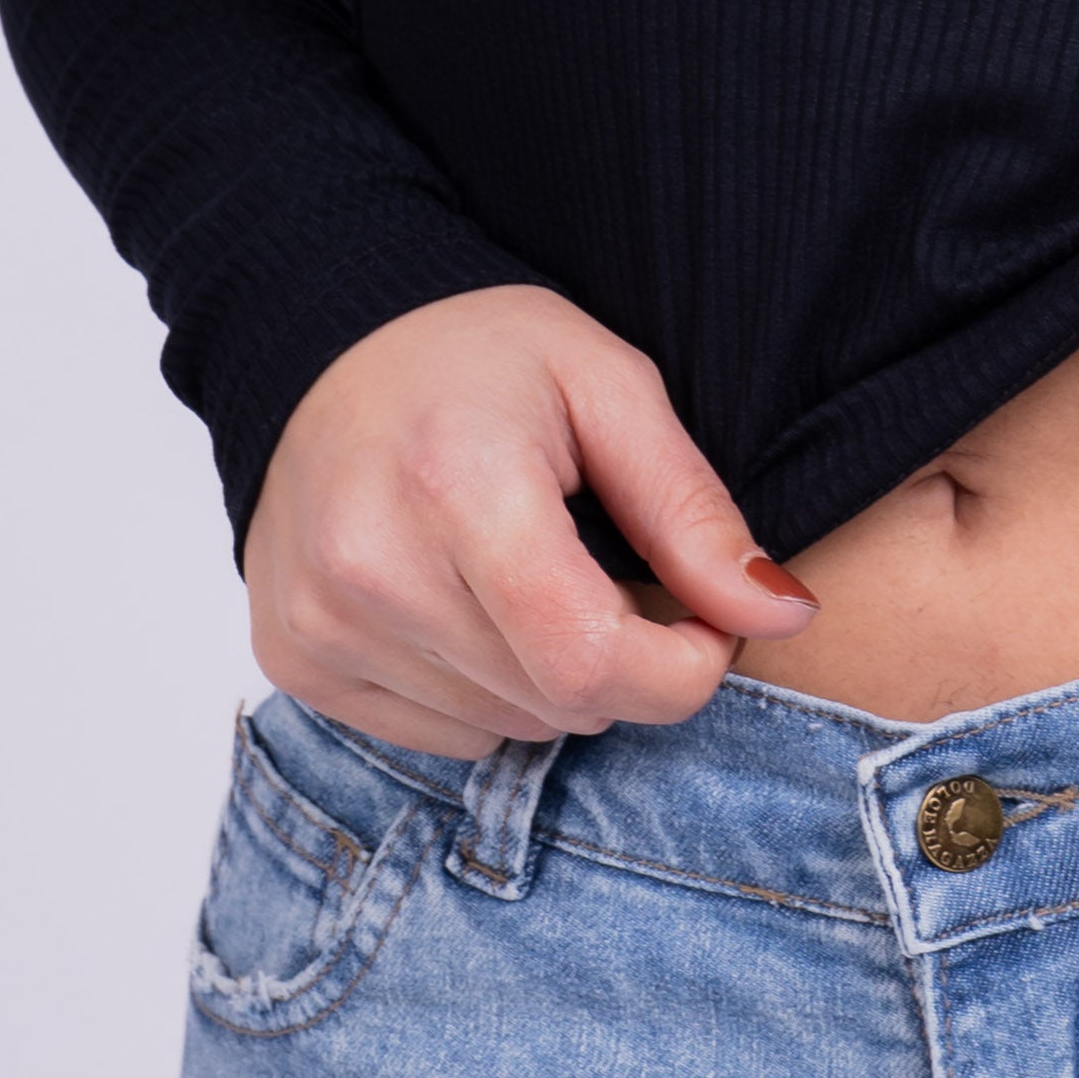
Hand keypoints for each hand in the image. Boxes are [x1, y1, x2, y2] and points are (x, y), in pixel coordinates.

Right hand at [244, 285, 811, 752]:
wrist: (323, 342)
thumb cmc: (481, 356)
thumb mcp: (609, 388)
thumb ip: (694, 511)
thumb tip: (783, 616)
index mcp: (458, 487)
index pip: (590, 661)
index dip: (682, 667)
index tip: (706, 623)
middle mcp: (372, 567)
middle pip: (557, 703)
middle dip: (624, 662)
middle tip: (615, 576)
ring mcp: (321, 621)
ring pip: (505, 728)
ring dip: (552, 677)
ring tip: (532, 575)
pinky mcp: (295, 656)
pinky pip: (439, 735)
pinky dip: (483, 690)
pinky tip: (469, 603)